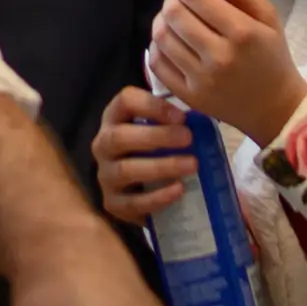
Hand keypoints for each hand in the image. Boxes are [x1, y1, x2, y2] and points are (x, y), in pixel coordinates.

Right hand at [93, 87, 197, 224]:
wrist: (137, 190)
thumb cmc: (153, 150)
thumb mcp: (159, 129)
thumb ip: (174, 122)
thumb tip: (202, 123)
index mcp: (116, 118)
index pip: (125, 101)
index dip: (152, 105)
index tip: (182, 116)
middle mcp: (104, 145)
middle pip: (119, 137)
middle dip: (156, 136)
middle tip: (188, 138)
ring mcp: (105, 176)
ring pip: (125, 170)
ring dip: (160, 166)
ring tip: (192, 165)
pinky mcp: (113, 203)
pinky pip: (132, 202)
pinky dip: (157, 197)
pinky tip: (179, 190)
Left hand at [148, 0, 306, 145]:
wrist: (275, 107)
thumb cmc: (272, 56)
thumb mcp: (268, 15)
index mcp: (242, 32)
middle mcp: (220, 56)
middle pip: (174, 14)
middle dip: (172, 0)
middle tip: (180, 1)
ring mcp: (201, 79)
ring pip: (161, 37)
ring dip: (161, 20)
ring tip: (173, 20)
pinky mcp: (189, 96)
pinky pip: (157, 64)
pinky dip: (157, 46)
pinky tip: (170, 42)